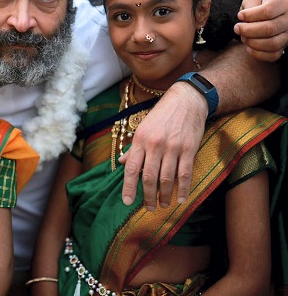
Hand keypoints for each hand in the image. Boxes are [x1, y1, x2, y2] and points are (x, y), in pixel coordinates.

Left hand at [120, 82, 206, 209]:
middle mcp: (154, 145)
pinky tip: (181, 199)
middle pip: (149, 177)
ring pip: (166, 178)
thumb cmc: (161, 116)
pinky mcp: (188, 149)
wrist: (186, 101)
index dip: (128, 187)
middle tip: (148, 208)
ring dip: (165, 196)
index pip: (131, 168)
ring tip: (163, 205)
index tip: (127, 201)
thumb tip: (121, 162)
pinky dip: (182, 189)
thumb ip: (133, 148)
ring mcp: (172, 148)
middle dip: (148, 196)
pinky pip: (185, 174)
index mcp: (140, 140)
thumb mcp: (143, 129)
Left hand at [234, 0, 287, 61]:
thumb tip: (243, 17)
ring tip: (243, 37)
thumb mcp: (253, 1)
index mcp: (281, 5)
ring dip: (252, 43)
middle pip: (270, 29)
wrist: (271, 16)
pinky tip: (249, 48)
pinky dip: (258, 54)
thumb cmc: (259, 8)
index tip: (240, 16)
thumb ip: (249, 5)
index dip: (250, 15)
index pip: (268, 11)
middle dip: (248, 31)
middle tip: (238, 29)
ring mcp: (287, 35)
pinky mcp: (283, 47)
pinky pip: (273, 55)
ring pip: (272, 44)